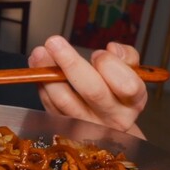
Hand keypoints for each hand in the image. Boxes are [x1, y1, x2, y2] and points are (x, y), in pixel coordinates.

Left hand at [28, 35, 146, 137]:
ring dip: (48, 74)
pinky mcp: (65, 128)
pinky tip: (36, 67)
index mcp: (133, 102)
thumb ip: (126, 58)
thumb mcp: (130, 74)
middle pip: (92, 91)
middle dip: (71, 63)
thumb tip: (113, 48)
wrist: (107, 126)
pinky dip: (41, 85)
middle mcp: (113, 118)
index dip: (110, 66)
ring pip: (64, 100)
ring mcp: (87, 126)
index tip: (97, 53)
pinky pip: (50, 106)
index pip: (127, 86)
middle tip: (54, 42)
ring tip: (39, 53)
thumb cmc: (117, 93)